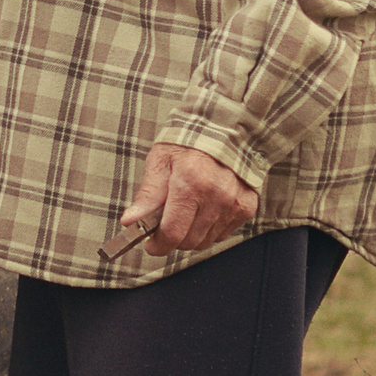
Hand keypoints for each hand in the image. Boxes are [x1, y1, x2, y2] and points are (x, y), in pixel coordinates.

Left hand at [118, 143, 258, 257]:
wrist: (225, 130)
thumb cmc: (189, 142)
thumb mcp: (160, 160)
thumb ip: (147, 194)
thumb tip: (130, 221)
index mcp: (190, 183)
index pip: (173, 232)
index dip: (158, 245)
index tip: (150, 244)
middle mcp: (216, 196)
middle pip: (189, 241)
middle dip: (173, 239)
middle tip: (166, 224)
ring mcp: (234, 203)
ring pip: (206, 241)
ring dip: (192, 234)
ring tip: (186, 211)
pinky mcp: (246, 207)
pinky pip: (223, 233)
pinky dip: (210, 228)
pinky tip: (204, 209)